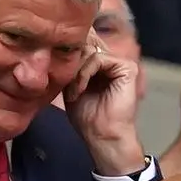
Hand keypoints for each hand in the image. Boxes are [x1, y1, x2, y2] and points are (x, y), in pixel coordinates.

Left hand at [64, 29, 144, 174]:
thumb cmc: (87, 117)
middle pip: (84, 44)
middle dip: (70, 64)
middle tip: (64, 85)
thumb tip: (56, 50)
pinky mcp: (126, 67)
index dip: (67, 53)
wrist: (102, 136)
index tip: (54, 69)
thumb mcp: (70, 88)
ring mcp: (119, 63)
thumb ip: (68, 69)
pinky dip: (84, 74)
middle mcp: (110, 60)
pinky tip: (79, 90)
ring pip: (89, 51)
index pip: (82, 44)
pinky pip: (99, 58)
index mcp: (98, 64)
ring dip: (75, 73)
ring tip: (72, 93)